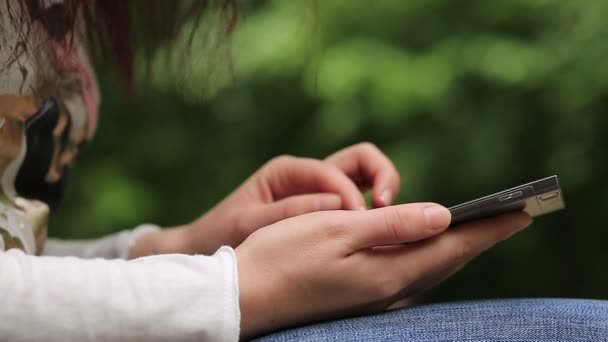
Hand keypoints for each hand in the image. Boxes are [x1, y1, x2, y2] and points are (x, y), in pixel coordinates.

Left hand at [129, 143, 400, 256]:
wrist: (209, 252)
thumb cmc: (222, 236)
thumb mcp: (247, 224)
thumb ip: (288, 213)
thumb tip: (336, 205)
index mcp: (288, 171)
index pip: (333, 170)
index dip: (351, 192)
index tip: (360, 219)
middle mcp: (308, 175)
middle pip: (361, 159)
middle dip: (382, 177)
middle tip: (387, 209)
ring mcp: (320, 191)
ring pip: (366, 178)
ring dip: (382, 193)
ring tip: (388, 223)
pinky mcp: (326, 210)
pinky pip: (360, 202)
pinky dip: (374, 212)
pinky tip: (376, 235)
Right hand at [235, 204, 531, 338]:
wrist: (245, 296)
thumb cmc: (283, 256)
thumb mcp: (337, 231)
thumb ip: (393, 225)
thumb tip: (443, 215)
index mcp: (389, 271)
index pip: (453, 245)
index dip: (489, 227)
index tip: (522, 212)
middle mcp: (390, 289)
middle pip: (449, 258)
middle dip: (482, 236)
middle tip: (511, 216)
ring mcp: (376, 296)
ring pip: (432, 267)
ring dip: (459, 245)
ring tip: (480, 228)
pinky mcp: (362, 295)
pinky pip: (413, 272)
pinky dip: (432, 254)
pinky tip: (429, 244)